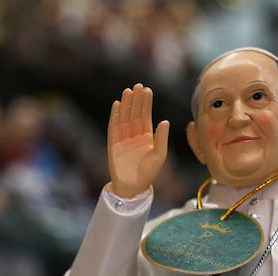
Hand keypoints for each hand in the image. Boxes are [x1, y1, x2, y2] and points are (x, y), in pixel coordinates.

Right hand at [107, 84, 169, 200]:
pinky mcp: (113, 144)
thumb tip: (164, 121)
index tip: (147, 90)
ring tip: (127, 91)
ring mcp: (123, 139)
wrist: (133, 187)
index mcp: (146, 136)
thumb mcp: (159, 155)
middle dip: (136, 100)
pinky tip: (117, 105)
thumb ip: (161, 138)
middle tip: (137, 85)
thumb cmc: (148, 173)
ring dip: (125, 104)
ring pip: (124, 118)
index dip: (146, 103)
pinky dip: (115, 116)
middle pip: (134, 113)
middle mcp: (134, 135)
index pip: (145, 116)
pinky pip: (114, 127)